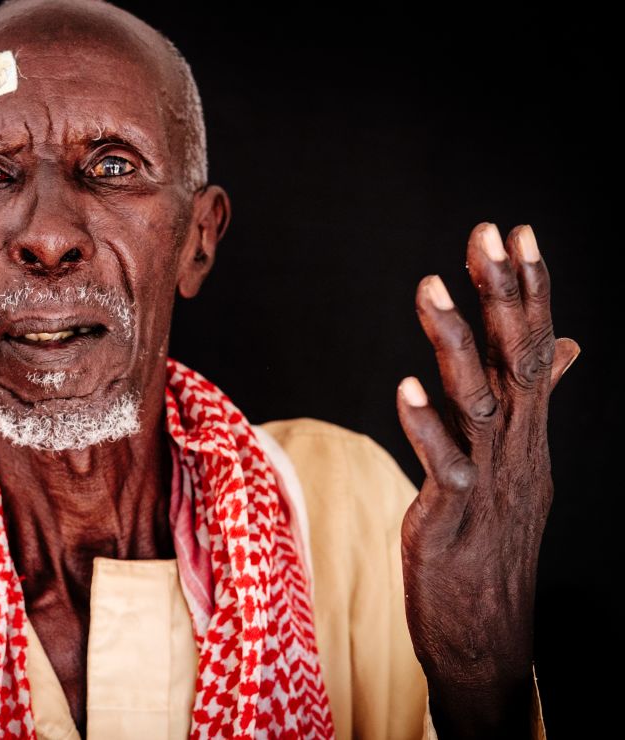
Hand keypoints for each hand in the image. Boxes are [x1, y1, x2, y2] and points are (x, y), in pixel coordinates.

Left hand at [395, 222, 578, 737]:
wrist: (489, 635)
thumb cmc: (492, 542)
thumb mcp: (517, 466)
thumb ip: (531, 403)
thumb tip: (565, 347)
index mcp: (527, 434)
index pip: (535, 348)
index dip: (528, 289)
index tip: (516, 229)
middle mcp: (517, 450)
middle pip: (516, 361)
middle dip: (502, 294)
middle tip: (487, 231)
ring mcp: (489, 485)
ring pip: (480, 403)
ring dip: (456, 344)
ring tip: (430, 287)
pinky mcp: (453, 520)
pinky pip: (444, 467)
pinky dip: (427, 426)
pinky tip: (403, 386)